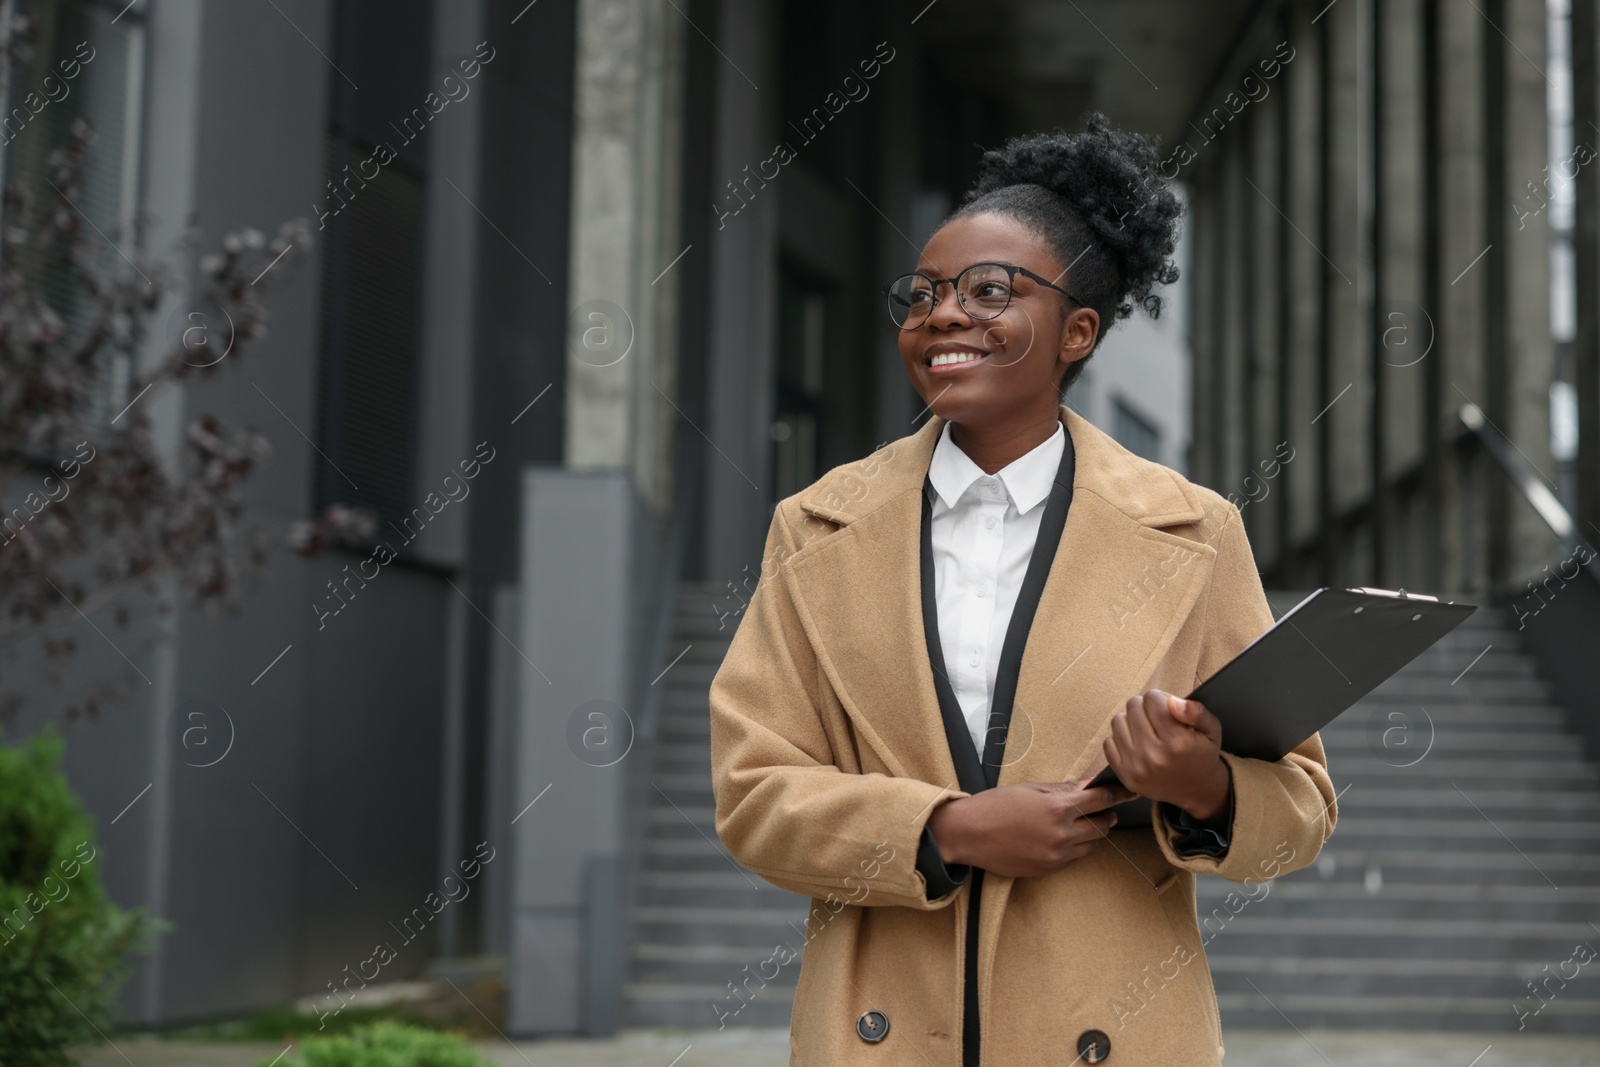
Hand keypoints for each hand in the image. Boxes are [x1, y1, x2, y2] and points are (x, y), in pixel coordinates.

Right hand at [926, 780, 1137, 878]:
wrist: (968, 834)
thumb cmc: (996, 805)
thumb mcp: (1030, 789)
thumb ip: (1063, 790)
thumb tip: (1088, 786)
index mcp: (1057, 808)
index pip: (1101, 800)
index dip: (1118, 793)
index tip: (1129, 790)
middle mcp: (1061, 834)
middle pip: (1102, 826)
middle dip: (1106, 815)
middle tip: (1103, 808)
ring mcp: (1056, 855)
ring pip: (1091, 845)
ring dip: (1092, 833)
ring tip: (1080, 823)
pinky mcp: (1048, 869)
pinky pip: (1073, 857)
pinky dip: (1074, 846)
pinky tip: (1061, 837)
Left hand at [1103, 689, 1229, 821]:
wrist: (1195, 790)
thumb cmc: (1202, 754)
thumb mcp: (1211, 730)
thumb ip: (1196, 712)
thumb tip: (1172, 701)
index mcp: (1178, 742)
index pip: (1152, 698)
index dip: (1161, 698)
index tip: (1168, 709)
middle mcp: (1154, 755)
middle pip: (1133, 706)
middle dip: (1145, 707)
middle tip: (1157, 719)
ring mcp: (1136, 767)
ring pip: (1118, 720)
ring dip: (1131, 721)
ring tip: (1146, 730)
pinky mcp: (1124, 775)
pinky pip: (1108, 741)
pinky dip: (1120, 738)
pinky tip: (1136, 744)